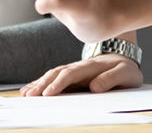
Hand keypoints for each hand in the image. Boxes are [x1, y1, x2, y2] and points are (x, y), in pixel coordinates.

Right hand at [20, 54, 142, 95]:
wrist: (125, 56)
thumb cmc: (126, 68)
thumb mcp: (126, 73)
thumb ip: (112, 78)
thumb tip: (94, 87)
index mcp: (91, 66)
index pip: (71, 74)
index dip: (58, 84)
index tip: (47, 93)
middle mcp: (80, 66)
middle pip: (57, 73)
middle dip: (43, 84)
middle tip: (30, 95)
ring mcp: (75, 70)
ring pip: (53, 74)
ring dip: (39, 83)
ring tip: (26, 93)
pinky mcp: (72, 74)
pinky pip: (54, 76)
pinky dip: (42, 82)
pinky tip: (31, 88)